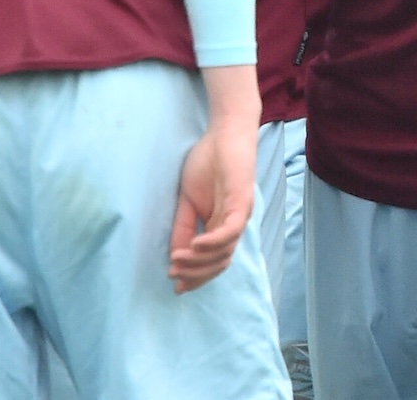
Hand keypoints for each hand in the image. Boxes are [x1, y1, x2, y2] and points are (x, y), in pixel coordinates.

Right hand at [171, 67, 261, 291]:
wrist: (224, 133)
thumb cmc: (207, 163)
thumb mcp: (188, 201)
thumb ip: (183, 227)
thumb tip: (175, 256)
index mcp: (222, 226)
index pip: (213, 262)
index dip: (195, 276)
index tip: (174, 284)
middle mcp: (234, 225)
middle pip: (220, 263)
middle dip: (196, 274)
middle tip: (174, 275)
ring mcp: (240, 215)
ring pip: (225, 251)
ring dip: (200, 261)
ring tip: (177, 261)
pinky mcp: (242, 202)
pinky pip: (230, 231)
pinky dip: (213, 243)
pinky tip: (195, 246)